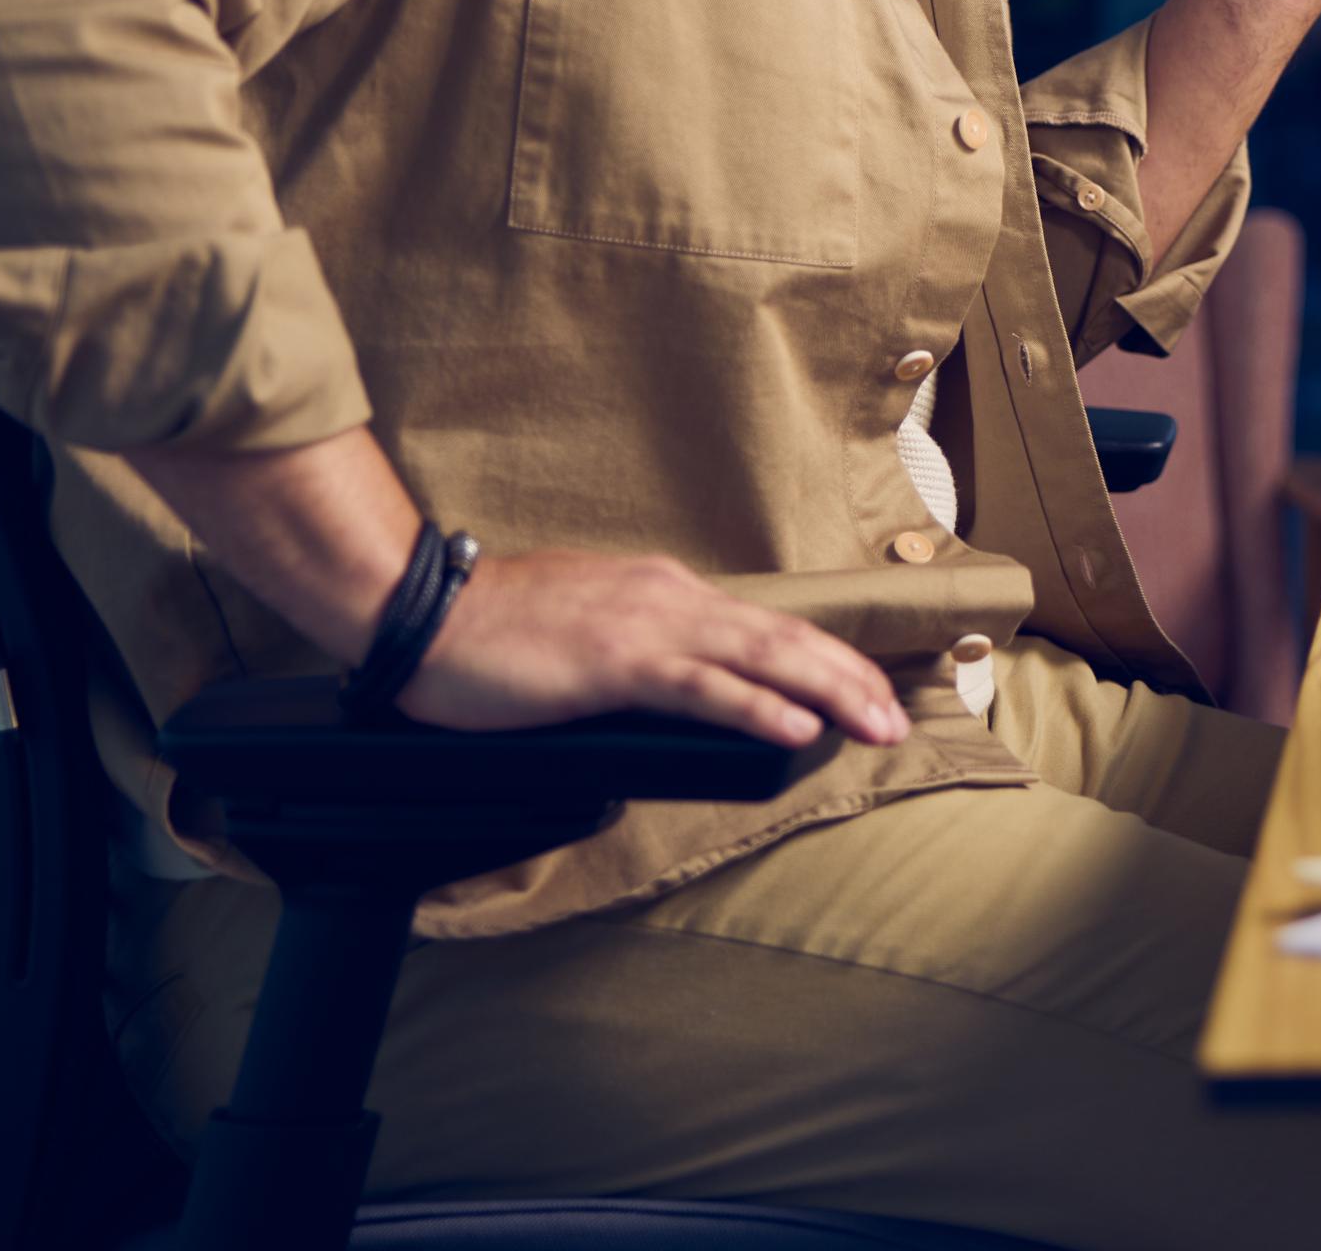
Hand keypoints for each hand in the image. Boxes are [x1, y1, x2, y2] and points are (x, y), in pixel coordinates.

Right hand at [396, 549, 913, 749]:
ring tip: (874, 724)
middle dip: (849, 679)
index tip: (869, 691)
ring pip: (761, 658)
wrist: (424, 614)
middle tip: (896, 718)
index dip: (827, 660)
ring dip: (828, 693)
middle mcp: (670, 600)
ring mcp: (645, 628)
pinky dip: (756, 707)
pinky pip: (701, 688)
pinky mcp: (613, 665)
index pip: (766, 627)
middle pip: (783, 639)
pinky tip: (795, 727)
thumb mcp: (587, 631)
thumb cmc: (492, 633)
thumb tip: (680, 687)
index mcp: (664, 593)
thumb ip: (638, 651)